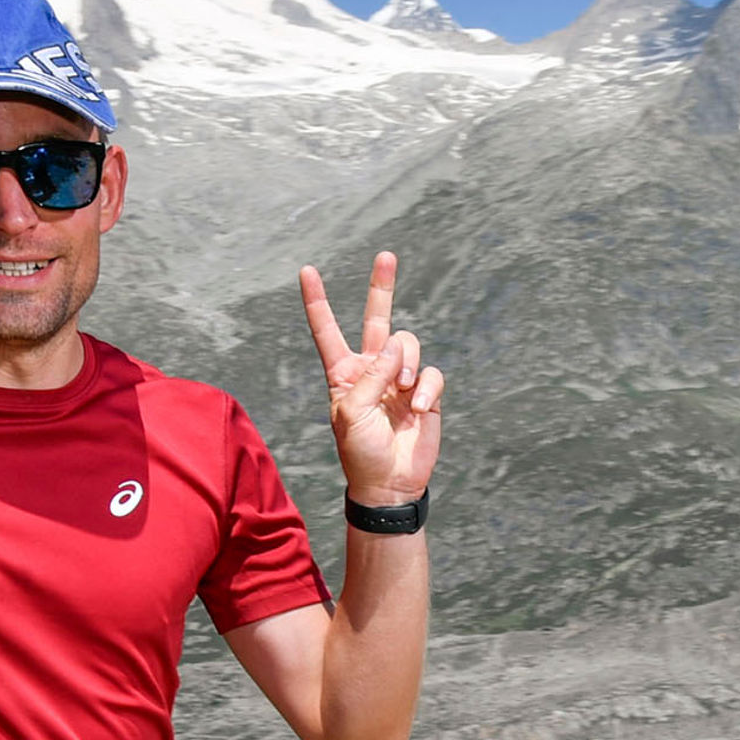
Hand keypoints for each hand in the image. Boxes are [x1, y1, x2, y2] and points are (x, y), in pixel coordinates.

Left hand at [300, 253, 442, 504]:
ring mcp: (400, 379)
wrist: (390, 484)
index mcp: (344, 373)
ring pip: (408, 345)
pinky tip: (416, 410)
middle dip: (382, 286)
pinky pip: (431, 373)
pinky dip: (425, 389)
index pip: (328, 330)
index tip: (307, 271)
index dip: (318, 301)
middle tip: (386, 255)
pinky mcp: (425, 392)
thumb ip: (370, 376)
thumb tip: (397, 346)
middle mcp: (372, 369)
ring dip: (406, 365)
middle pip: (376, 319)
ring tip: (402, 393)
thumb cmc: (361, 453)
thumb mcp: (351, 414)